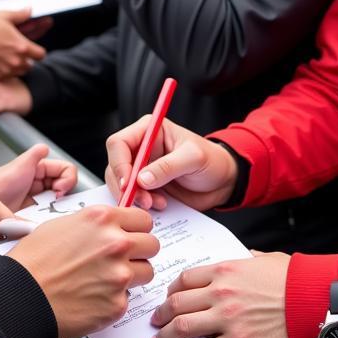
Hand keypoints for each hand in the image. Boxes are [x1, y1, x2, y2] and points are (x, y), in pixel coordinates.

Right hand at [0, 9, 45, 90]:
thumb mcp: (5, 16)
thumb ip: (21, 15)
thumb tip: (30, 10)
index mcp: (23, 47)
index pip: (41, 54)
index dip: (38, 51)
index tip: (32, 48)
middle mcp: (16, 61)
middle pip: (30, 65)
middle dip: (27, 59)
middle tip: (18, 52)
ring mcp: (6, 70)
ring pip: (19, 72)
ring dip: (17, 66)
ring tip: (8, 57)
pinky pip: (7, 76)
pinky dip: (5, 71)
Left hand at [0, 143, 76, 240]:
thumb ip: (10, 185)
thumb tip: (28, 176)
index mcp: (34, 170)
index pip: (64, 169)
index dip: (68, 178)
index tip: (58, 190)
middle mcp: (38, 188)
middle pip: (67, 188)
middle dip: (67, 198)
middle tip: (56, 204)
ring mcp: (37, 206)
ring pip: (61, 208)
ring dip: (56, 215)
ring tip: (45, 219)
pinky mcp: (33, 222)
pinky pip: (48, 226)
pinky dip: (46, 229)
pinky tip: (36, 230)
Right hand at [9, 205, 158, 337]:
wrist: (21, 295)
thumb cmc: (33, 260)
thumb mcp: (61, 224)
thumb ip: (94, 224)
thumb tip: (111, 227)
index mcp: (102, 219)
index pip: (144, 219)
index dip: (137, 228)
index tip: (132, 234)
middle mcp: (116, 244)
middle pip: (152, 245)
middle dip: (139, 251)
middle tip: (122, 258)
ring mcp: (119, 276)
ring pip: (146, 272)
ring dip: (131, 276)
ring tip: (105, 279)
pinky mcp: (117, 305)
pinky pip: (128, 299)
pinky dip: (114, 299)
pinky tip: (92, 297)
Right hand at [105, 116, 236, 211]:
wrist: (223, 182)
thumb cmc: (212, 160)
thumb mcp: (194, 158)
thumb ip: (169, 166)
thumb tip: (143, 179)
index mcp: (148, 131)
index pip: (119, 143)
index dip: (119, 163)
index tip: (129, 183)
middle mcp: (141, 149)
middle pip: (114, 165)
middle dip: (125, 185)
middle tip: (144, 200)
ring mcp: (141, 169)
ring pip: (120, 184)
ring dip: (134, 197)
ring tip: (156, 204)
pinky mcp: (146, 187)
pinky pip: (133, 197)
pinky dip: (140, 205)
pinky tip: (159, 206)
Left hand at [149, 252, 291, 337]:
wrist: (317, 303)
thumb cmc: (297, 281)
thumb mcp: (266, 259)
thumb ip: (247, 260)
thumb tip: (244, 259)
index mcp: (225, 270)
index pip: (185, 279)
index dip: (172, 291)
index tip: (169, 298)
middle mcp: (220, 293)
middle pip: (177, 303)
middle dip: (161, 314)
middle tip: (156, 321)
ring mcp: (227, 319)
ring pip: (182, 328)